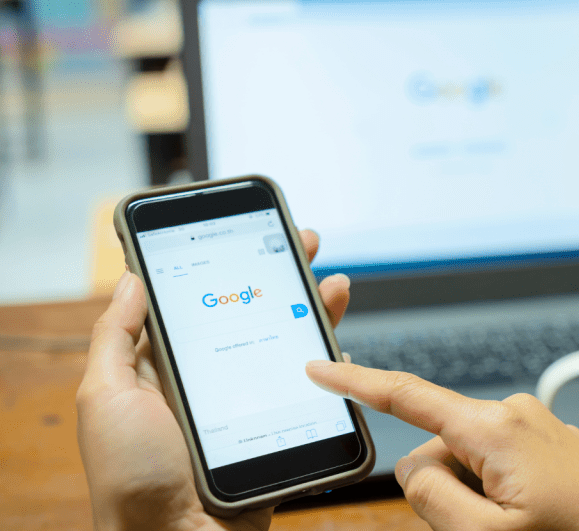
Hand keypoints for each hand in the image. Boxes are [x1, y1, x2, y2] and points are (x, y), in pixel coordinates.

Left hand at [77, 230, 350, 530]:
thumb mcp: (104, 397)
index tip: (253, 233)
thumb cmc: (131, 478)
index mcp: (169, 368)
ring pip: (290, 347)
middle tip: (308, 244)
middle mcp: (213, 382)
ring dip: (316, 311)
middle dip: (284, 275)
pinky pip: (313, 392)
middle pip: (257, 315)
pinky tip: (340, 346)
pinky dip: (332, 367)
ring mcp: (250, 406)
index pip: (205, 301)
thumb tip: (131, 278)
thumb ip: (115, 337)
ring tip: (336, 286)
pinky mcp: (280, 431)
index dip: (231, 264)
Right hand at [305, 364, 578, 530]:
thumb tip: (416, 467)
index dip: (355, 383)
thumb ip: (432, 497)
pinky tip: (539, 521)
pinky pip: (502, 466)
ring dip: (479, 501)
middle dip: (448, 493)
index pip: (407, 396)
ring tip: (526, 528)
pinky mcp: (552, 443)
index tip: (317, 369)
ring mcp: (536, 427)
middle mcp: (514, 413)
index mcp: (493, 428)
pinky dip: (503, 496)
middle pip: (437, 450)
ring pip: (470, 464)